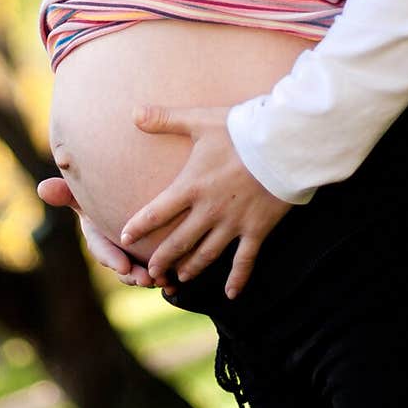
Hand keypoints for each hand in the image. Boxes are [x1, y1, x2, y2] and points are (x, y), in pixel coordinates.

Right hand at [36, 176, 160, 287]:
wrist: (133, 189)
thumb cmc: (102, 189)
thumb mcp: (84, 191)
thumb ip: (66, 191)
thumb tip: (41, 187)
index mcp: (98, 234)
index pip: (102, 249)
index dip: (111, 258)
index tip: (123, 266)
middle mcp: (115, 249)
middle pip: (124, 266)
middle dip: (134, 276)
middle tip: (146, 278)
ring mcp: (134, 255)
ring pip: (142, 272)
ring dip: (153, 278)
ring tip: (165, 280)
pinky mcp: (152, 256)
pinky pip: (160, 270)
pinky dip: (168, 278)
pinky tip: (177, 282)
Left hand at [118, 104, 292, 298]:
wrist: (282, 144)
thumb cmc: (240, 129)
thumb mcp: (200, 120)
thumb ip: (165, 119)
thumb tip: (133, 112)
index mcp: (192, 186)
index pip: (157, 212)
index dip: (139, 226)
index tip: (125, 238)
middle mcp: (209, 211)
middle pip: (179, 241)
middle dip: (163, 258)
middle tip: (151, 272)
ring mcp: (234, 223)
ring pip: (207, 254)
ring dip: (192, 268)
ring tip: (181, 279)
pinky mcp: (257, 229)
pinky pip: (245, 261)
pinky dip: (237, 279)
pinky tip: (230, 295)